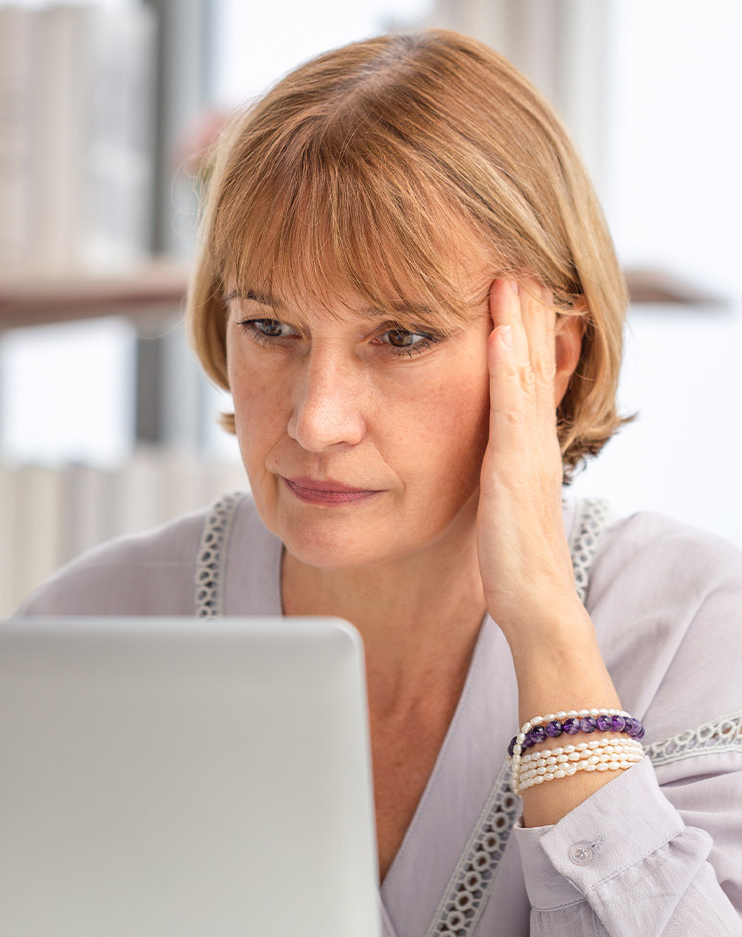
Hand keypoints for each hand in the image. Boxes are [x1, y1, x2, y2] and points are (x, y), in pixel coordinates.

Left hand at [476, 278, 585, 645]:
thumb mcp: (497, 499)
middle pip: (533, 363)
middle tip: (518, 261)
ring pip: (525, 373)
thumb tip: (478, 453)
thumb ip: (492, 469)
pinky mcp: (515, 469)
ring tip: (512, 276)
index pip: (524, 374)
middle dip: (526, 312)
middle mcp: (533, 441)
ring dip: (519, 323)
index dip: (521, 330)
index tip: (510, 286)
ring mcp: (528, 452)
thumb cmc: (509, 559)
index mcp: (525, 446)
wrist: (533, 601)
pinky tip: (498, 333)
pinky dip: (507, 366)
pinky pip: (511, 407)